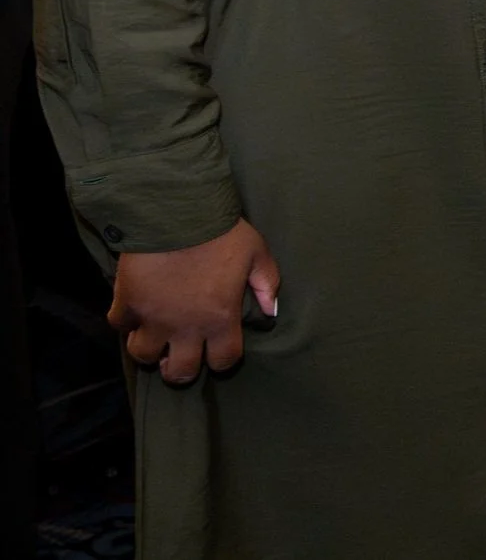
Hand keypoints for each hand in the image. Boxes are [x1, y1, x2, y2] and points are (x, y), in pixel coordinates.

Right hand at [108, 217, 279, 384]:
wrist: (176, 208)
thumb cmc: (220, 230)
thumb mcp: (255, 251)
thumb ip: (267, 282)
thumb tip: (271, 311)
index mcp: (220, 318)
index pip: (224, 361)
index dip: (221, 358)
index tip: (216, 347)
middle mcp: (186, 327)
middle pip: (179, 373)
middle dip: (178, 368)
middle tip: (177, 352)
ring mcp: (153, 318)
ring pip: (143, 355)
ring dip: (148, 347)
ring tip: (153, 333)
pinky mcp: (127, 301)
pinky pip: (119, 323)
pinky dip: (124, 319)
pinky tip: (133, 308)